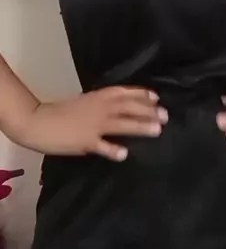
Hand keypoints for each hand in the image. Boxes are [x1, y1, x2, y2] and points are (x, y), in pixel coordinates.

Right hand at [17, 87, 167, 162]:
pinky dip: (113, 150)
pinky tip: (124, 154)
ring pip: (121, 125)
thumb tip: (122, 109)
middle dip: (148, 111)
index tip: (156, 98)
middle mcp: (99, 109)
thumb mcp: (85, 103)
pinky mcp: (85, 142)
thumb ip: (103, 105)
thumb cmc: (61, 112)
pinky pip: (102, 146)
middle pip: (128, 108)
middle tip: (165, 116)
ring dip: (140, 127)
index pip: (124, 93)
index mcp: (98, 97)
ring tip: (157, 130)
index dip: (141, 95)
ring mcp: (93, 125)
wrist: (38, 121)